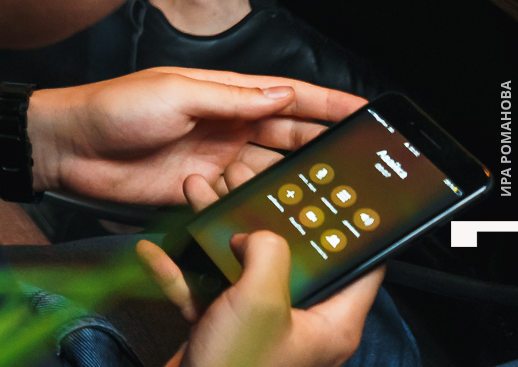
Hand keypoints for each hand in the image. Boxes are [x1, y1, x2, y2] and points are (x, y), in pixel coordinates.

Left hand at [30, 67, 361, 203]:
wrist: (68, 148)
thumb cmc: (112, 108)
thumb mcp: (174, 93)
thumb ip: (230, 97)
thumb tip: (282, 94)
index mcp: (223, 93)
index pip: (289, 96)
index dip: (330, 104)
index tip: (369, 110)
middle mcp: (226, 125)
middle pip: (292, 136)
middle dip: (329, 146)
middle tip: (368, 163)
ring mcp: (216, 160)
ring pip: (274, 170)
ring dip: (302, 180)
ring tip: (339, 194)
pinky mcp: (201, 192)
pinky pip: (244, 199)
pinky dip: (266, 206)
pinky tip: (288, 214)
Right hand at [135, 163, 382, 366]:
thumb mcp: (261, 302)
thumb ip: (269, 253)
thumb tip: (259, 234)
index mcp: (329, 322)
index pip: (359, 267)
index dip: (348, 229)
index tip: (333, 196)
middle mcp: (300, 323)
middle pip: (288, 256)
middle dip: (259, 218)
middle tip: (245, 185)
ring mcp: (260, 327)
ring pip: (241, 267)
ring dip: (212, 234)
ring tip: (197, 199)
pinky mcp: (225, 331)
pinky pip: (205, 290)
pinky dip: (181, 271)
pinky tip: (158, 253)